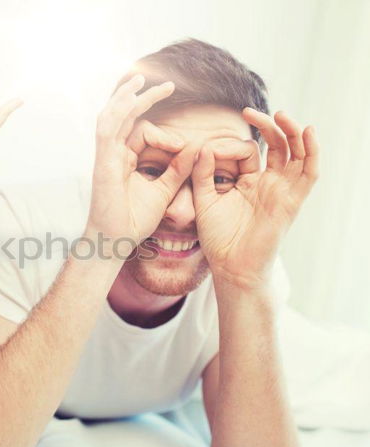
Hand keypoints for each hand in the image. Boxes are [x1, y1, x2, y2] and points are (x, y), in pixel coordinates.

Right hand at [86, 74, 190, 248]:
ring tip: (140, 78)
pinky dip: (117, 110)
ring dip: (126, 96)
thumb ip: (177, 169)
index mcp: (126, 160)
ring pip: (112, 116)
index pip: (142, 132)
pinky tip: (129, 97)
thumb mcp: (164, 190)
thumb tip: (195, 148)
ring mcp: (106, 156)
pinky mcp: (103, 161)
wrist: (116, 241)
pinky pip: (107, 128)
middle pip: (124, 116)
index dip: (167, 134)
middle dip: (141, 96)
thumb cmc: (134, 220)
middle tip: (164, 83)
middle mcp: (114, 153)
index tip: (185, 148)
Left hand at [192, 109, 318, 288]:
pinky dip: (311, 151)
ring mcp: (283, 190)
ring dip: (292, 131)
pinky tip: (307, 132)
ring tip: (281, 114)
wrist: (230, 266)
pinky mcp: (292, 200)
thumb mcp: (204, 199)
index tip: (208, 148)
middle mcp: (269, 183)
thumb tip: (203, 146)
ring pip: (297, 153)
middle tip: (249, 111)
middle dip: (268, 125)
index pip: (248, 150)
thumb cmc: (217, 237)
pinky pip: (309, 172)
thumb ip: (202, 173)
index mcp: (248, 181)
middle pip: (278, 145)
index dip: (230, 144)